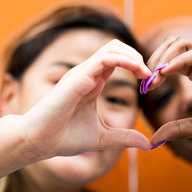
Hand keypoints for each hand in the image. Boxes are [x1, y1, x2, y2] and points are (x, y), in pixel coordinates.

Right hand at [20, 39, 151, 156]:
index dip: (138, 67)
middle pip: (117, 48)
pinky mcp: (79, 76)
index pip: (118, 61)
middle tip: (152, 76)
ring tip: (146, 73)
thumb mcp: (103, 138)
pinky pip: (106, 58)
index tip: (152, 83)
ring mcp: (82, 73)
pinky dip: (125, 60)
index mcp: (93, 83)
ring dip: (134, 56)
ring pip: (113, 47)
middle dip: (139, 57)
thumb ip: (124, 138)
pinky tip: (139, 73)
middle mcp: (88, 74)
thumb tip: (148, 144)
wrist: (39, 142)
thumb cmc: (64, 138)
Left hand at [145, 37, 191, 145]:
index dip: (154, 71)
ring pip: (183, 43)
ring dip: (164, 57)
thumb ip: (178, 128)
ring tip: (155, 77)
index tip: (144, 89)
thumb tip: (153, 139)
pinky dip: (179, 60)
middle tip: (146, 81)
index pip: (169, 61)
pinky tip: (167, 72)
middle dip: (155, 60)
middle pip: (173, 46)